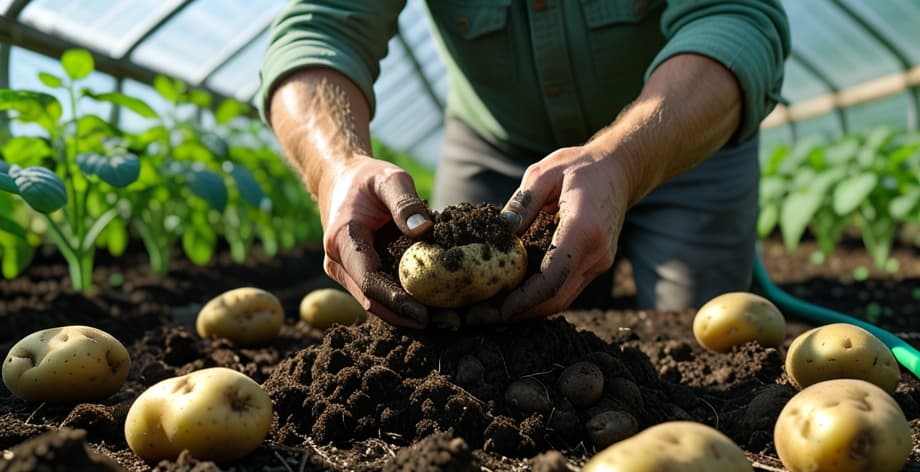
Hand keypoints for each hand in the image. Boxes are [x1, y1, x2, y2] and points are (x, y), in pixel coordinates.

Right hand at [318, 155, 432, 327]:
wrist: (340, 179)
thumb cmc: (366, 178)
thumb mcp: (389, 179)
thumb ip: (405, 202)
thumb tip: (423, 231)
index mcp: (342, 239)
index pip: (369, 281)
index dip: (397, 301)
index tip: (425, 314)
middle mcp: (337, 262)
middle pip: (371, 300)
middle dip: (406, 316)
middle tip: (445, 323)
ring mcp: (344, 271)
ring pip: (374, 302)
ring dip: (405, 315)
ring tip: (444, 321)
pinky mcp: (355, 274)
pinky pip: (378, 293)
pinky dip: (402, 303)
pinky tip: (432, 308)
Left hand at [498, 146, 629, 319]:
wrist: (620, 170)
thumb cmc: (580, 167)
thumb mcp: (545, 172)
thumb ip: (522, 202)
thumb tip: (501, 232)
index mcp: (584, 228)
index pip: (553, 277)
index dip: (523, 299)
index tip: (494, 309)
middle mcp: (597, 253)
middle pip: (555, 299)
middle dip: (517, 313)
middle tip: (478, 316)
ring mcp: (599, 262)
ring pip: (561, 300)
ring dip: (526, 312)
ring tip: (488, 312)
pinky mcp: (595, 266)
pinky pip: (565, 290)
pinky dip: (538, 299)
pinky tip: (511, 298)